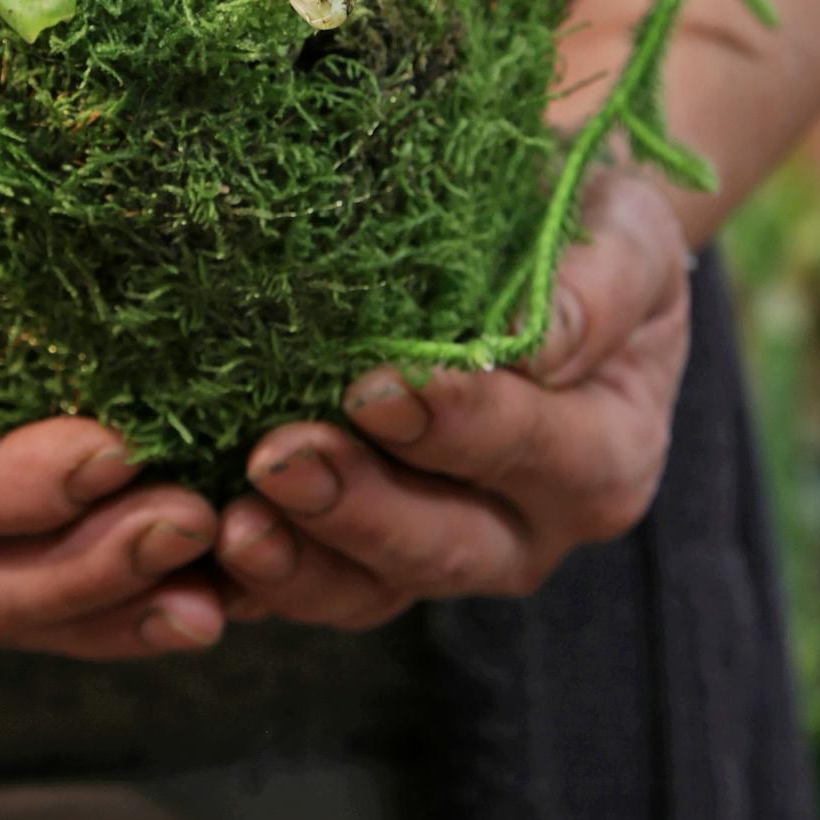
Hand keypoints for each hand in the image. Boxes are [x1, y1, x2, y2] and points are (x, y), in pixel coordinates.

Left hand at [216, 171, 689, 626]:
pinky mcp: (364, 552)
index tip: (378, 388)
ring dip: (295, 562)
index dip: (457, 427)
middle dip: (359, 509)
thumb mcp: (630, 236)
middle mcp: (528, 527)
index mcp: (603, 455)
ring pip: (368, 588)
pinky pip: (304, 585)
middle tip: (280, 458)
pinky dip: (245, 583)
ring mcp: (441, 550)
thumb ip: (595, 287)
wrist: (546, 246)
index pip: (534, 452)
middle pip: (445, 546)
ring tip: (229, 519)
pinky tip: (190, 547)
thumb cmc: (594, 231)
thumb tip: (537, 341)